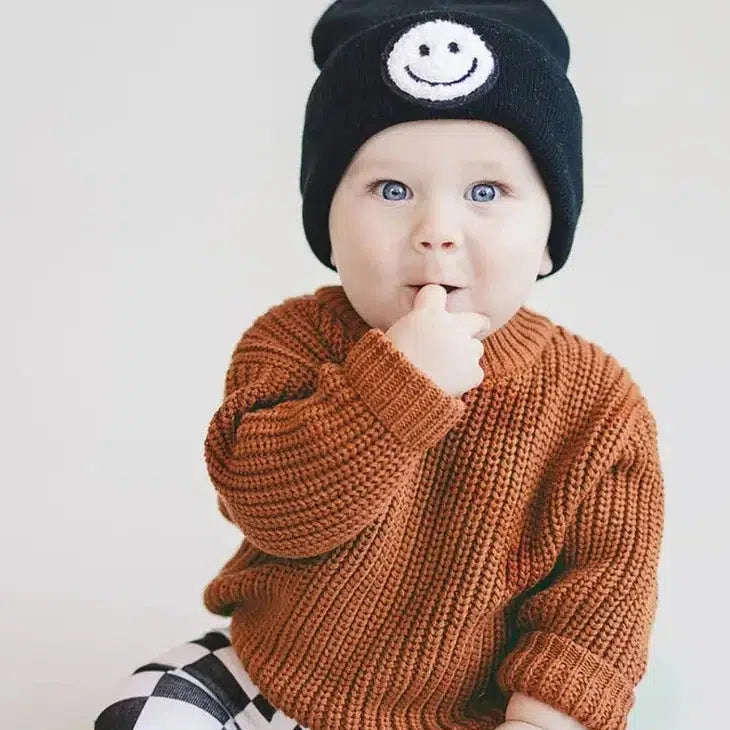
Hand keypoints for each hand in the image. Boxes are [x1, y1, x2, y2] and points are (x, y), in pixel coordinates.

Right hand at [385, 283, 490, 397]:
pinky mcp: (473, 373)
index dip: (434, 300)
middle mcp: (452, 327)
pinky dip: (465, 379)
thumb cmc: (386, 366)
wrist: (398, 394)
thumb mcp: (391, 336)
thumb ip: (411, 327)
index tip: (437, 304)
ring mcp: (465, 350)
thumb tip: (415, 331)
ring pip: (475, 347)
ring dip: (466, 355)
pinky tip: (450, 385)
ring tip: (448, 369)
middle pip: (475, 318)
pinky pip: (475, 373)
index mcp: (428, 314)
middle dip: (476, 324)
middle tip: (478, 327)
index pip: (436, 293)